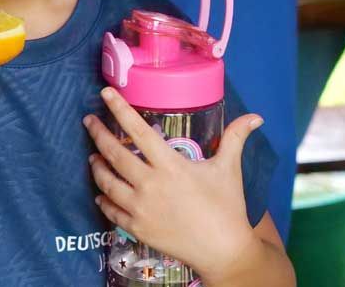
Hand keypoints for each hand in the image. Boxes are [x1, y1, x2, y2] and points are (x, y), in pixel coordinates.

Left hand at [84, 87, 263, 280]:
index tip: (105, 93)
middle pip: (114, 154)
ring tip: (93, 156)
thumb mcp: (229, 169)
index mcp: (170, 166)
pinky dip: (103, 199)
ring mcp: (141, 208)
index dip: (120, 110)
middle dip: (98, 134)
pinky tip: (101, 194)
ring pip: (107, 182)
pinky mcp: (137, 228)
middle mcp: (150, 185)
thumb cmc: (227, 207)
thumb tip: (255, 117)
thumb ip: (235, 138)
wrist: (224, 251)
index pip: (138, 131)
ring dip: (97, 166)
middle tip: (89, 120)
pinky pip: (111, 210)